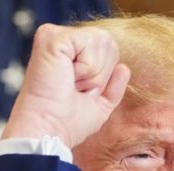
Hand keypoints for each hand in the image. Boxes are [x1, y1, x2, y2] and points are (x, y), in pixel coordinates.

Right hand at [2, 24, 130, 148]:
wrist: (49, 131)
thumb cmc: (67, 123)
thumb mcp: (98, 107)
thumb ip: (113, 88)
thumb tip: (124, 68)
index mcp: (69, 54)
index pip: (108, 49)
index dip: (103, 76)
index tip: (80, 92)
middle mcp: (60, 40)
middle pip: (108, 42)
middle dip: (100, 74)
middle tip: (75, 89)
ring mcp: (54, 36)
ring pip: (101, 40)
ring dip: (93, 73)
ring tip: (69, 84)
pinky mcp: (52, 37)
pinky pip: (90, 41)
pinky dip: (86, 67)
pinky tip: (67, 76)